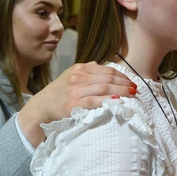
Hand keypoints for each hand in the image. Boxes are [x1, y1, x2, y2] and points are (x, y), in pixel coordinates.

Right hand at [18, 62, 136, 146]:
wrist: (40, 107)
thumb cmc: (59, 93)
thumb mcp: (71, 76)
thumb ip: (87, 72)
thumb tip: (104, 68)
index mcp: (80, 68)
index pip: (107, 70)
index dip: (123, 76)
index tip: (132, 82)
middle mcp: (78, 76)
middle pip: (108, 78)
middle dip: (125, 84)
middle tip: (135, 90)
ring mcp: (75, 89)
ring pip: (104, 88)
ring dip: (121, 92)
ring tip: (131, 96)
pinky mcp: (73, 103)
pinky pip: (95, 101)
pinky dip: (108, 100)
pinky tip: (118, 101)